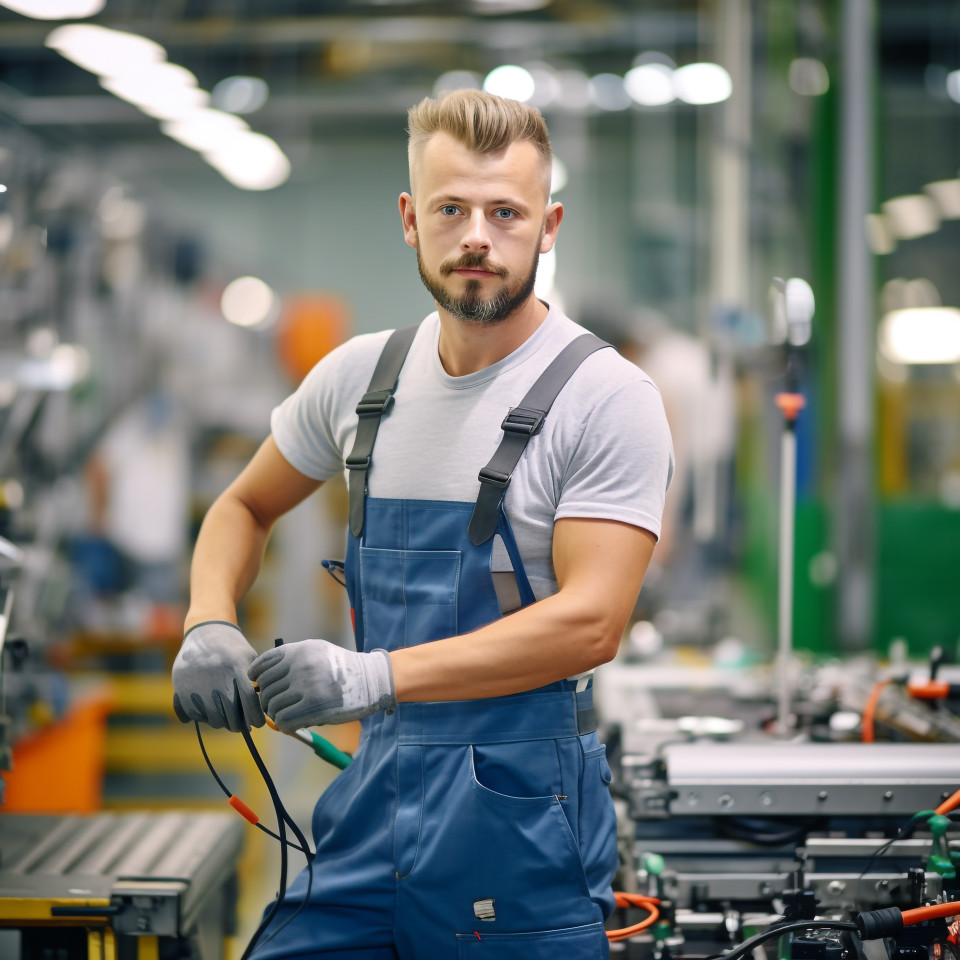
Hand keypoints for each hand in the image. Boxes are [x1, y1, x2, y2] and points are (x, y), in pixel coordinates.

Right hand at [172, 621, 265, 730]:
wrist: (205, 631)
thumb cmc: (233, 648)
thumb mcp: (249, 657)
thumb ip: (257, 680)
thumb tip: (265, 709)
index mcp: (237, 666)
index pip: (249, 701)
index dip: (255, 717)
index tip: (258, 723)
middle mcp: (217, 676)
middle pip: (231, 715)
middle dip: (239, 724)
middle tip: (243, 724)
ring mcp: (198, 683)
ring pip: (213, 719)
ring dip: (222, 721)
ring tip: (227, 715)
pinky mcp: (182, 688)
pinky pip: (196, 715)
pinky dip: (204, 717)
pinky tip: (211, 708)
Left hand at [247, 639, 394, 731]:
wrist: (371, 680)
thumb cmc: (341, 668)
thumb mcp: (317, 652)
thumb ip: (291, 660)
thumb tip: (260, 679)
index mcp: (298, 651)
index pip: (262, 666)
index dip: (256, 678)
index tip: (260, 686)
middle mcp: (300, 666)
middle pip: (265, 689)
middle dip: (267, 700)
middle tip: (276, 705)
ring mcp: (306, 686)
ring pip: (272, 706)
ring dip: (276, 714)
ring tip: (287, 714)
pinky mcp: (314, 706)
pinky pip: (284, 720)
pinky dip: (285, 725)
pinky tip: (292, 723)